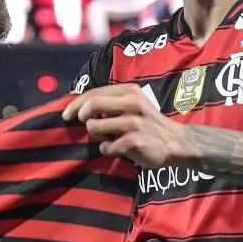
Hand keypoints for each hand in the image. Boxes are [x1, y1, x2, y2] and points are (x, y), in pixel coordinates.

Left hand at [62, 84, 187, 167]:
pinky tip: (119, 149)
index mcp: (130, 91)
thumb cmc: (149, 123)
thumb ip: (113, 102)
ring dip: (97, 136)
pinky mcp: (134, 141)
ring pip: (95, 128)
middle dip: (81, 116)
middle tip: (84, 124)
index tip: (66, 113)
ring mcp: (133, 123)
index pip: (94, 92)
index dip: (76, 103)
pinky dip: (108, 150)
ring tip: (108, 138)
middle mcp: (132, 103)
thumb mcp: (135, 104)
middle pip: (92, 105)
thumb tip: (81, 106)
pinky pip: (106, 147)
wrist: (176, 142)